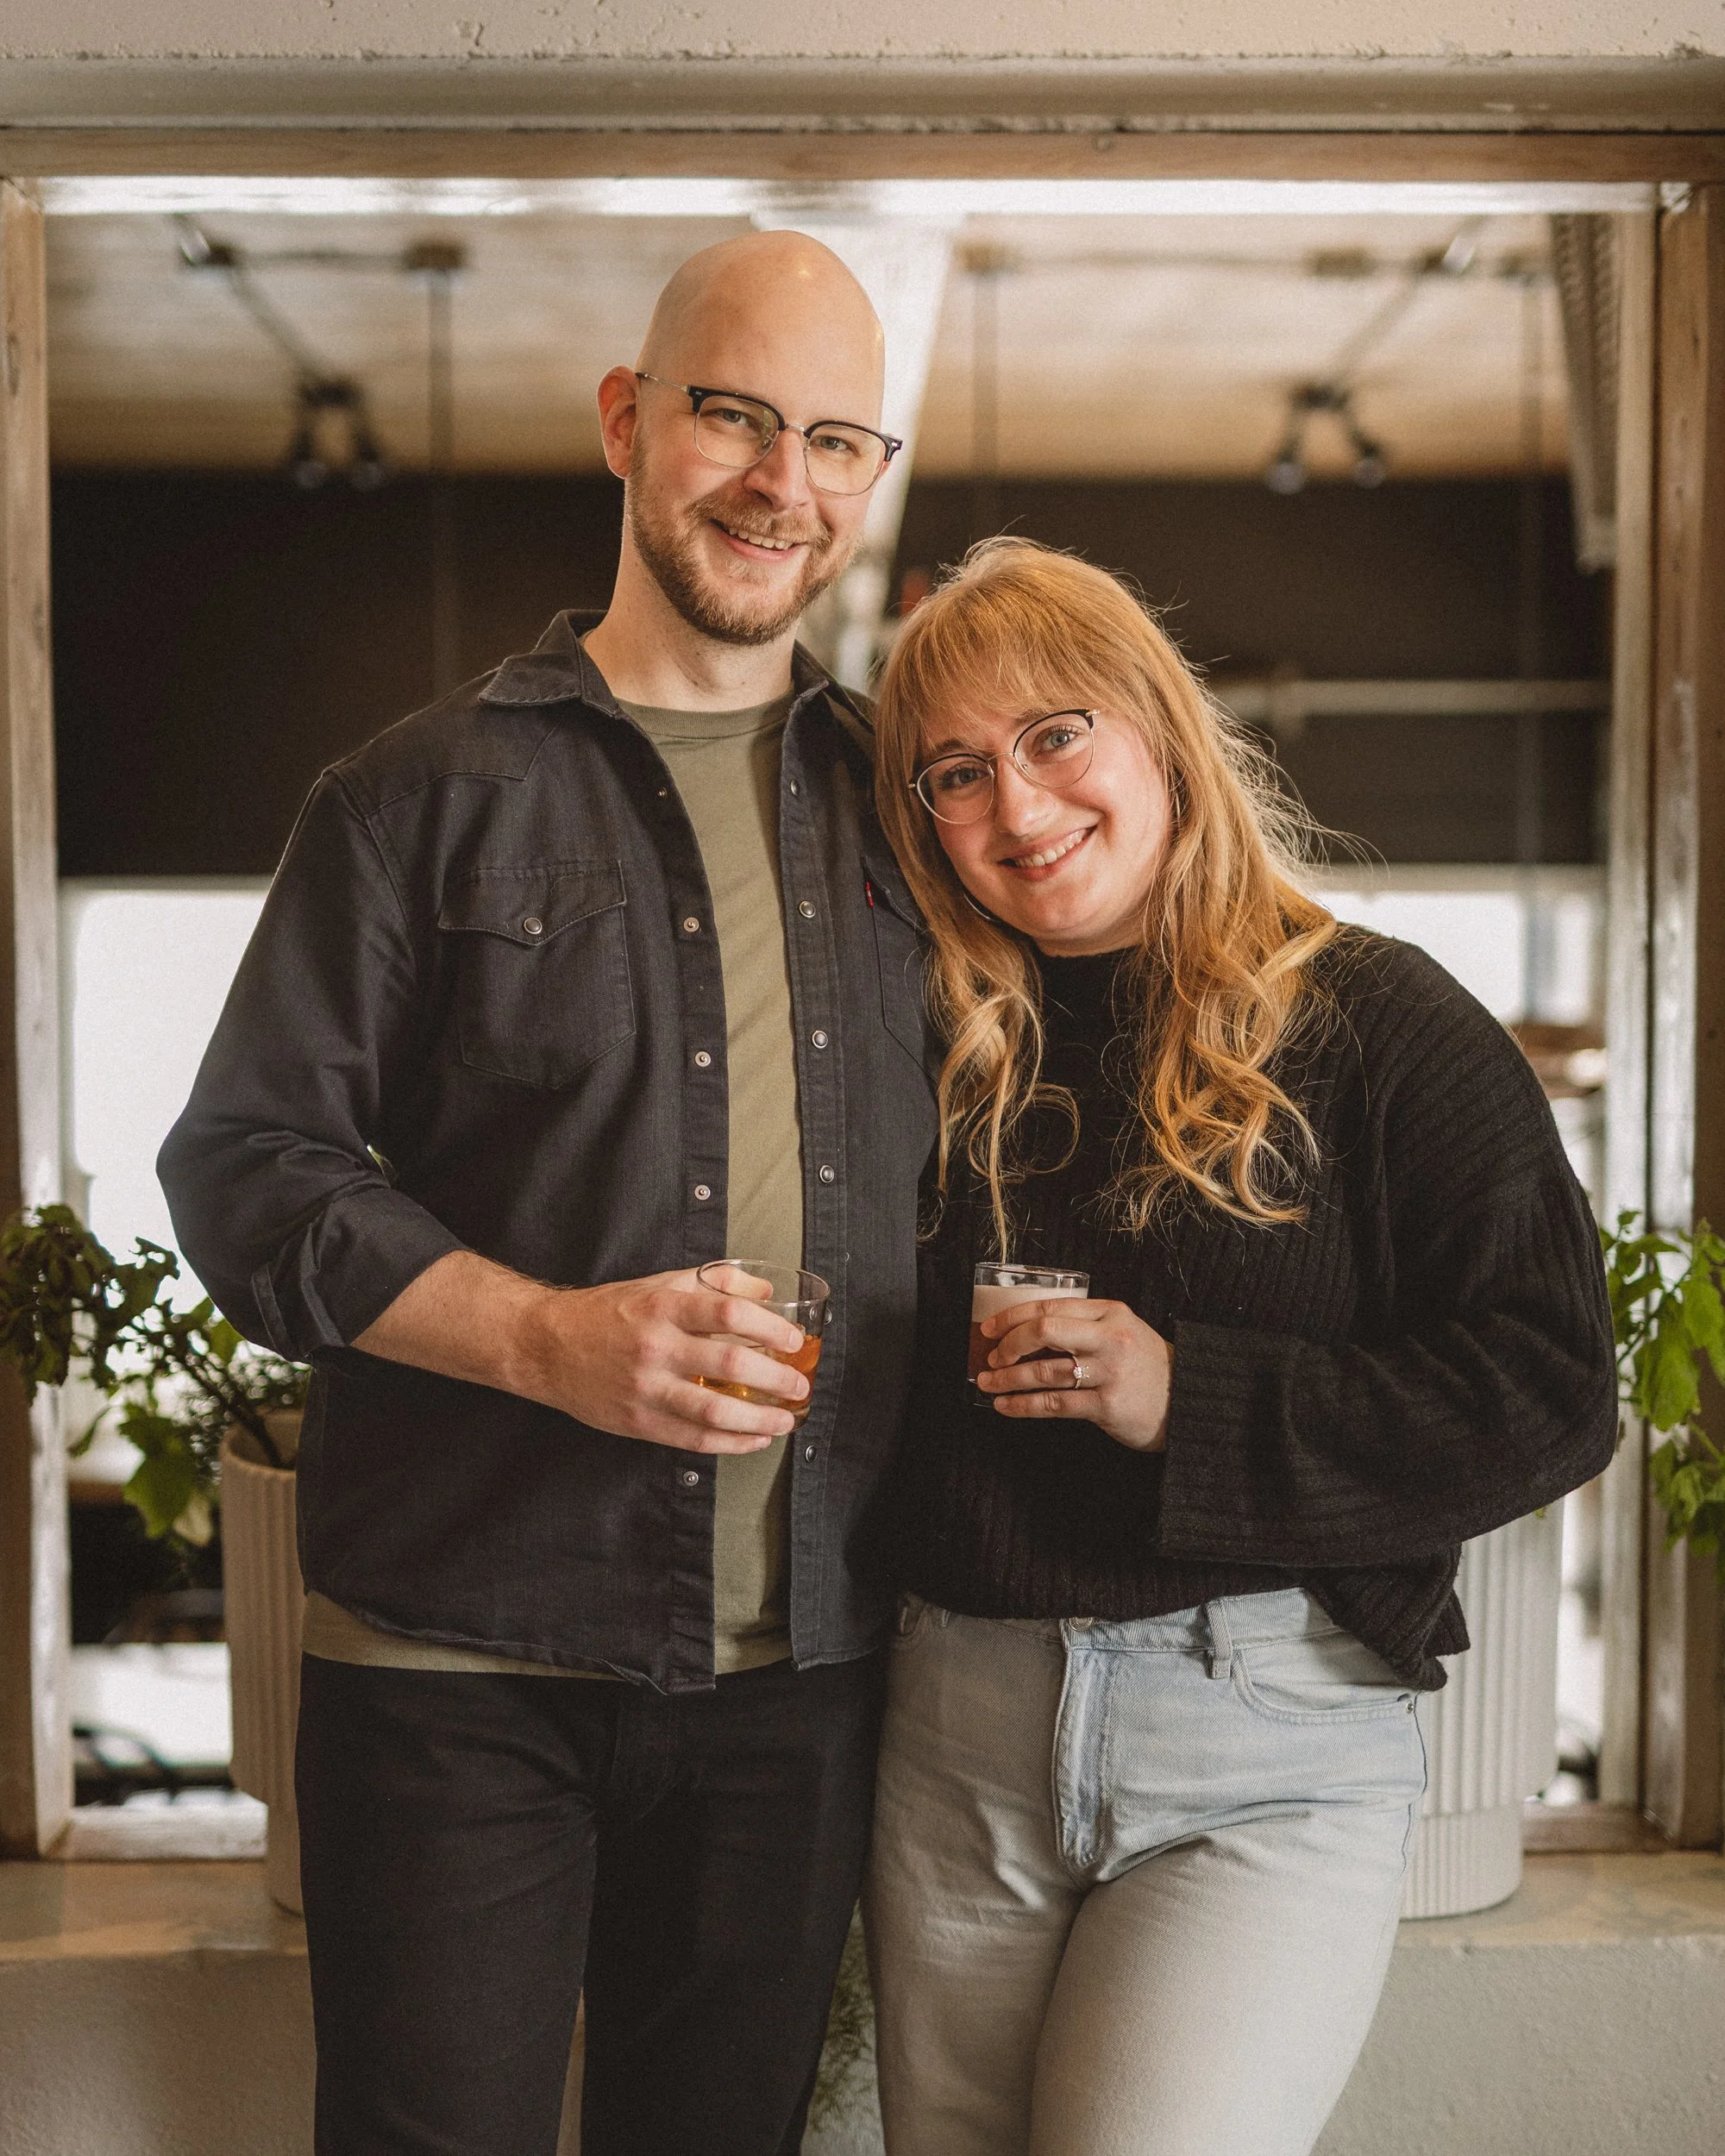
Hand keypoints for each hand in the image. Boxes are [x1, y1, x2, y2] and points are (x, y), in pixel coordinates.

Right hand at [514, 1268, 810, 1452]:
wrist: (548, 1345)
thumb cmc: (611, 1312)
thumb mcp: (661, 1284)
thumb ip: (715, 1282)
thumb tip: (767, 1290)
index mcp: (663, 1308)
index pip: (729, 1313)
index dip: (769, 1327)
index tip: (793, 1340)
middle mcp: (656, 1347)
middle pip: (730, 1364)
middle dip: (775, 1379)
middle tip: (799, 1385)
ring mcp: (646, 1388)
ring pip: (714, 1411)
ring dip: (759, 1419)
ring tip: (785, 1419)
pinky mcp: (638, 1422)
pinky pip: (693, 1439)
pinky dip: (730, 1443)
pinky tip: (753, 1439)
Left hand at [976, 1297, 1170, 1452]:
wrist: (1188, 1402)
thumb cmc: (1146, 1366)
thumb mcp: (1122, 1331)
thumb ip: (1084, 1325)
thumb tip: (1026, 1331)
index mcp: (1110, 1313)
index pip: (1050, 1307)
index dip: (1012, 1317)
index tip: (989, 1329)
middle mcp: (1109, 1338)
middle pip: (1044, 1331)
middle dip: (1008, 1344)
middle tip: (991, 1358)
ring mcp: (1109, 1372)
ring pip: (1044, 1371)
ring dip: (1008, 1379)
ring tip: (988, 1384)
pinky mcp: (1107, 1405)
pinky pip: (1055, 1404)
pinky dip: (1024, 1405)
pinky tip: (1005, 1406)